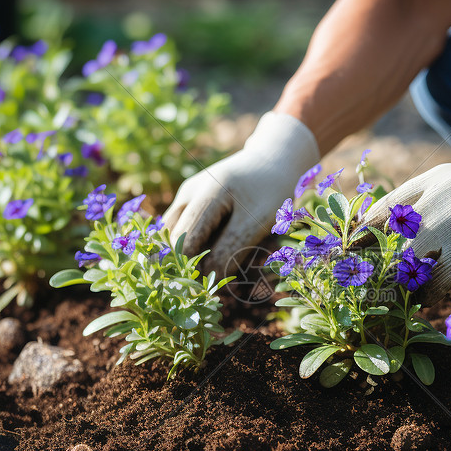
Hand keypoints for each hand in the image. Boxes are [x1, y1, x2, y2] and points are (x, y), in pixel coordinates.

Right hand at [162, 112, 318, 277]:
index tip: (208, 289)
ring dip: (192, 255)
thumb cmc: (272, 192)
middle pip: (175, 240)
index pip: (185, 240)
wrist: (274, 161)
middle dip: (191, 263)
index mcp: (207, 193)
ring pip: (176, 236)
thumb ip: (232, 249)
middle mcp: (189, 192)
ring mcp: (186, 195)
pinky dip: (197, 245)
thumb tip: (206, 280)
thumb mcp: (258, 222)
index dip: (191, 268)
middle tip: (215, 282)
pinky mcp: (189, 201)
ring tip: (220, 263)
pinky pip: (185, 230)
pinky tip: (219, 249)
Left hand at [361, 148, 450, 303]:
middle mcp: (436, 200)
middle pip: (387, 240)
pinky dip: (426, 294)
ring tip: (390, 298)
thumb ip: (428, 198)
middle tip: (362, 282)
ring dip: (397, 284)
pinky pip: (435, 280)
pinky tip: (423, 301)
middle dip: (372, 263)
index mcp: (431, 181)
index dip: (361, 235)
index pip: (382, 209)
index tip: (349, 253)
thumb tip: (394, 227)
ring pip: (408, 263)